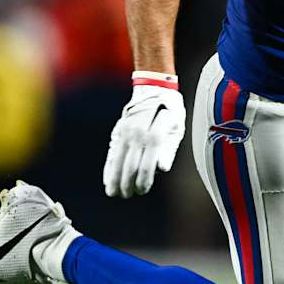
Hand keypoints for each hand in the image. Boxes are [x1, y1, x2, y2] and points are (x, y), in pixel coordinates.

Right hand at [103, 80, 185, 197]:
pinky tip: (107, 179)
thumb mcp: (177, 128)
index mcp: (154, 133)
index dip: (144, 179)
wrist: (153, 89)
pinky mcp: (118, 131)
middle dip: (128, 183)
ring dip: (115, 178)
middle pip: (130, 164)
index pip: (147, 163)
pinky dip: (109, 166)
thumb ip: (169, 149)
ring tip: (114, 192)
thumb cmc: (170, 111)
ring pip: (118, 159)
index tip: (143, 190)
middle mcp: (137, 132)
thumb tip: (162, 168)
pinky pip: (112, 152)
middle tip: (129, 195)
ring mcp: (125, 131)